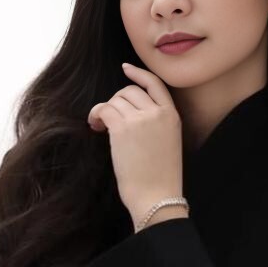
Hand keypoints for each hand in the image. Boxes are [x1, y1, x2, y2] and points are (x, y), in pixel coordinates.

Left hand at [87, 64, 182, 226]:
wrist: (157, 197)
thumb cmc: (160, 179)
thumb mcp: (168, 144)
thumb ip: (156, 124)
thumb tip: (127, 112)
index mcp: (173, 116)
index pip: (155, 84)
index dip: (138, 74)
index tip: (125, 69)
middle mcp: (158, 113)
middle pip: (130, 91)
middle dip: (116, 101)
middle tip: (109, 118)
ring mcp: (141, 119)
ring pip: (115, 100)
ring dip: (105, 111)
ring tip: (101, 127)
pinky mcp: (122, 129)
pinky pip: (104, 109)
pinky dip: (96, 115)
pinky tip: (95, 126)